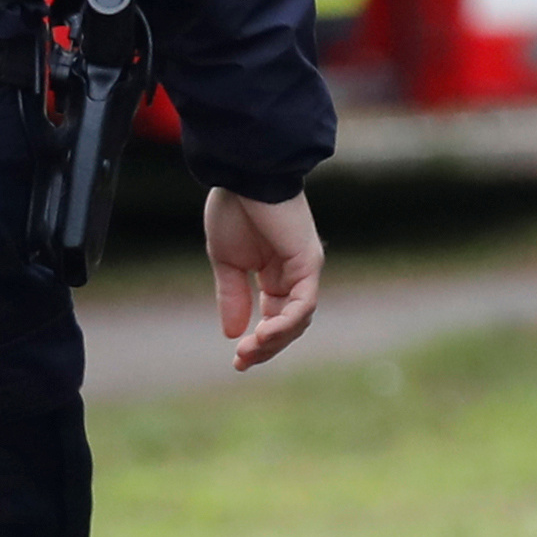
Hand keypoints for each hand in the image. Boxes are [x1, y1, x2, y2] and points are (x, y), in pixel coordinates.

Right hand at [205, 185, 323, 370]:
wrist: (243, 174)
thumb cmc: (234, 208)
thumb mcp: (227, 261)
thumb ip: (233, 295)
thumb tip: (232, 333)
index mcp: (275, 273)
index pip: (274, 317)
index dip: (258, 342)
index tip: (237, 360)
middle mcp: (294, 274)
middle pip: (288, 324)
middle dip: (265, 347)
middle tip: (241, 361)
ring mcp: (305, 268)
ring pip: (298, 319)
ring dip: (274, 340)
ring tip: (249, 350)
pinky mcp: (309, 262)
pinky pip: (304, 303)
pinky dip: (286, 323)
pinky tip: (263, 334)